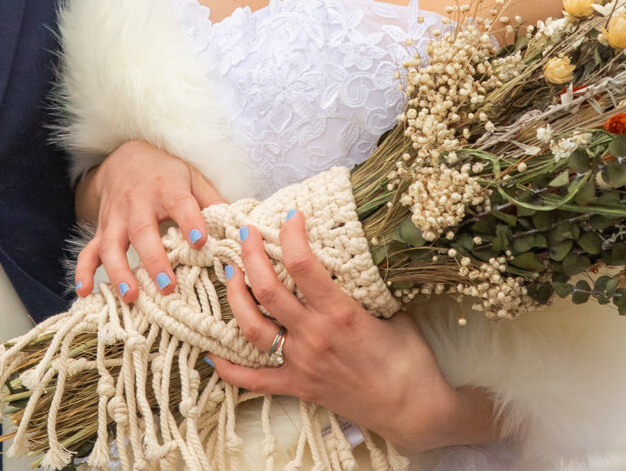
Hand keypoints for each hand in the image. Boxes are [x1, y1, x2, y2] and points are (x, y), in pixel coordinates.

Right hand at [73, 139, 224, 303]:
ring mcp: (116, 218)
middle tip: (168, 287)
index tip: (200, 242)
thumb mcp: (192, 177)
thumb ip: (213, 201)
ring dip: (119, 271)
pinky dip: (83, 271)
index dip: (191, 221)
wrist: (125, 158)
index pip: (180, 203)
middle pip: (143, 231)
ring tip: (131, 295)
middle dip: (154, 260)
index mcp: (167, 187)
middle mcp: (138, 203)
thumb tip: (239, 227)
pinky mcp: (101, 229)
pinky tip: (84, 291)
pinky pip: (88, 251)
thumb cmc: (166, 173)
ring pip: (112, 245)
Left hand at [211, 211, 499, 452]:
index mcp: (340, 314)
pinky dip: (230, 367)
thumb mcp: (396, 311)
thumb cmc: (411, 360)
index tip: (290, 216)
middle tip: (246, 234)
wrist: (412, 410)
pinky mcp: (297, 387)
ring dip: (235, 297)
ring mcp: (301, 364)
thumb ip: (370, 287)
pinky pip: (254, 380)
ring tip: (231, 273)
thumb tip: (356, 256)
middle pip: (267, 289)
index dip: (291, 235)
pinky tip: (212, 352)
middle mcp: (313, 336)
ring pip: (251, 327)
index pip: (304, 265)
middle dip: (251, 255)